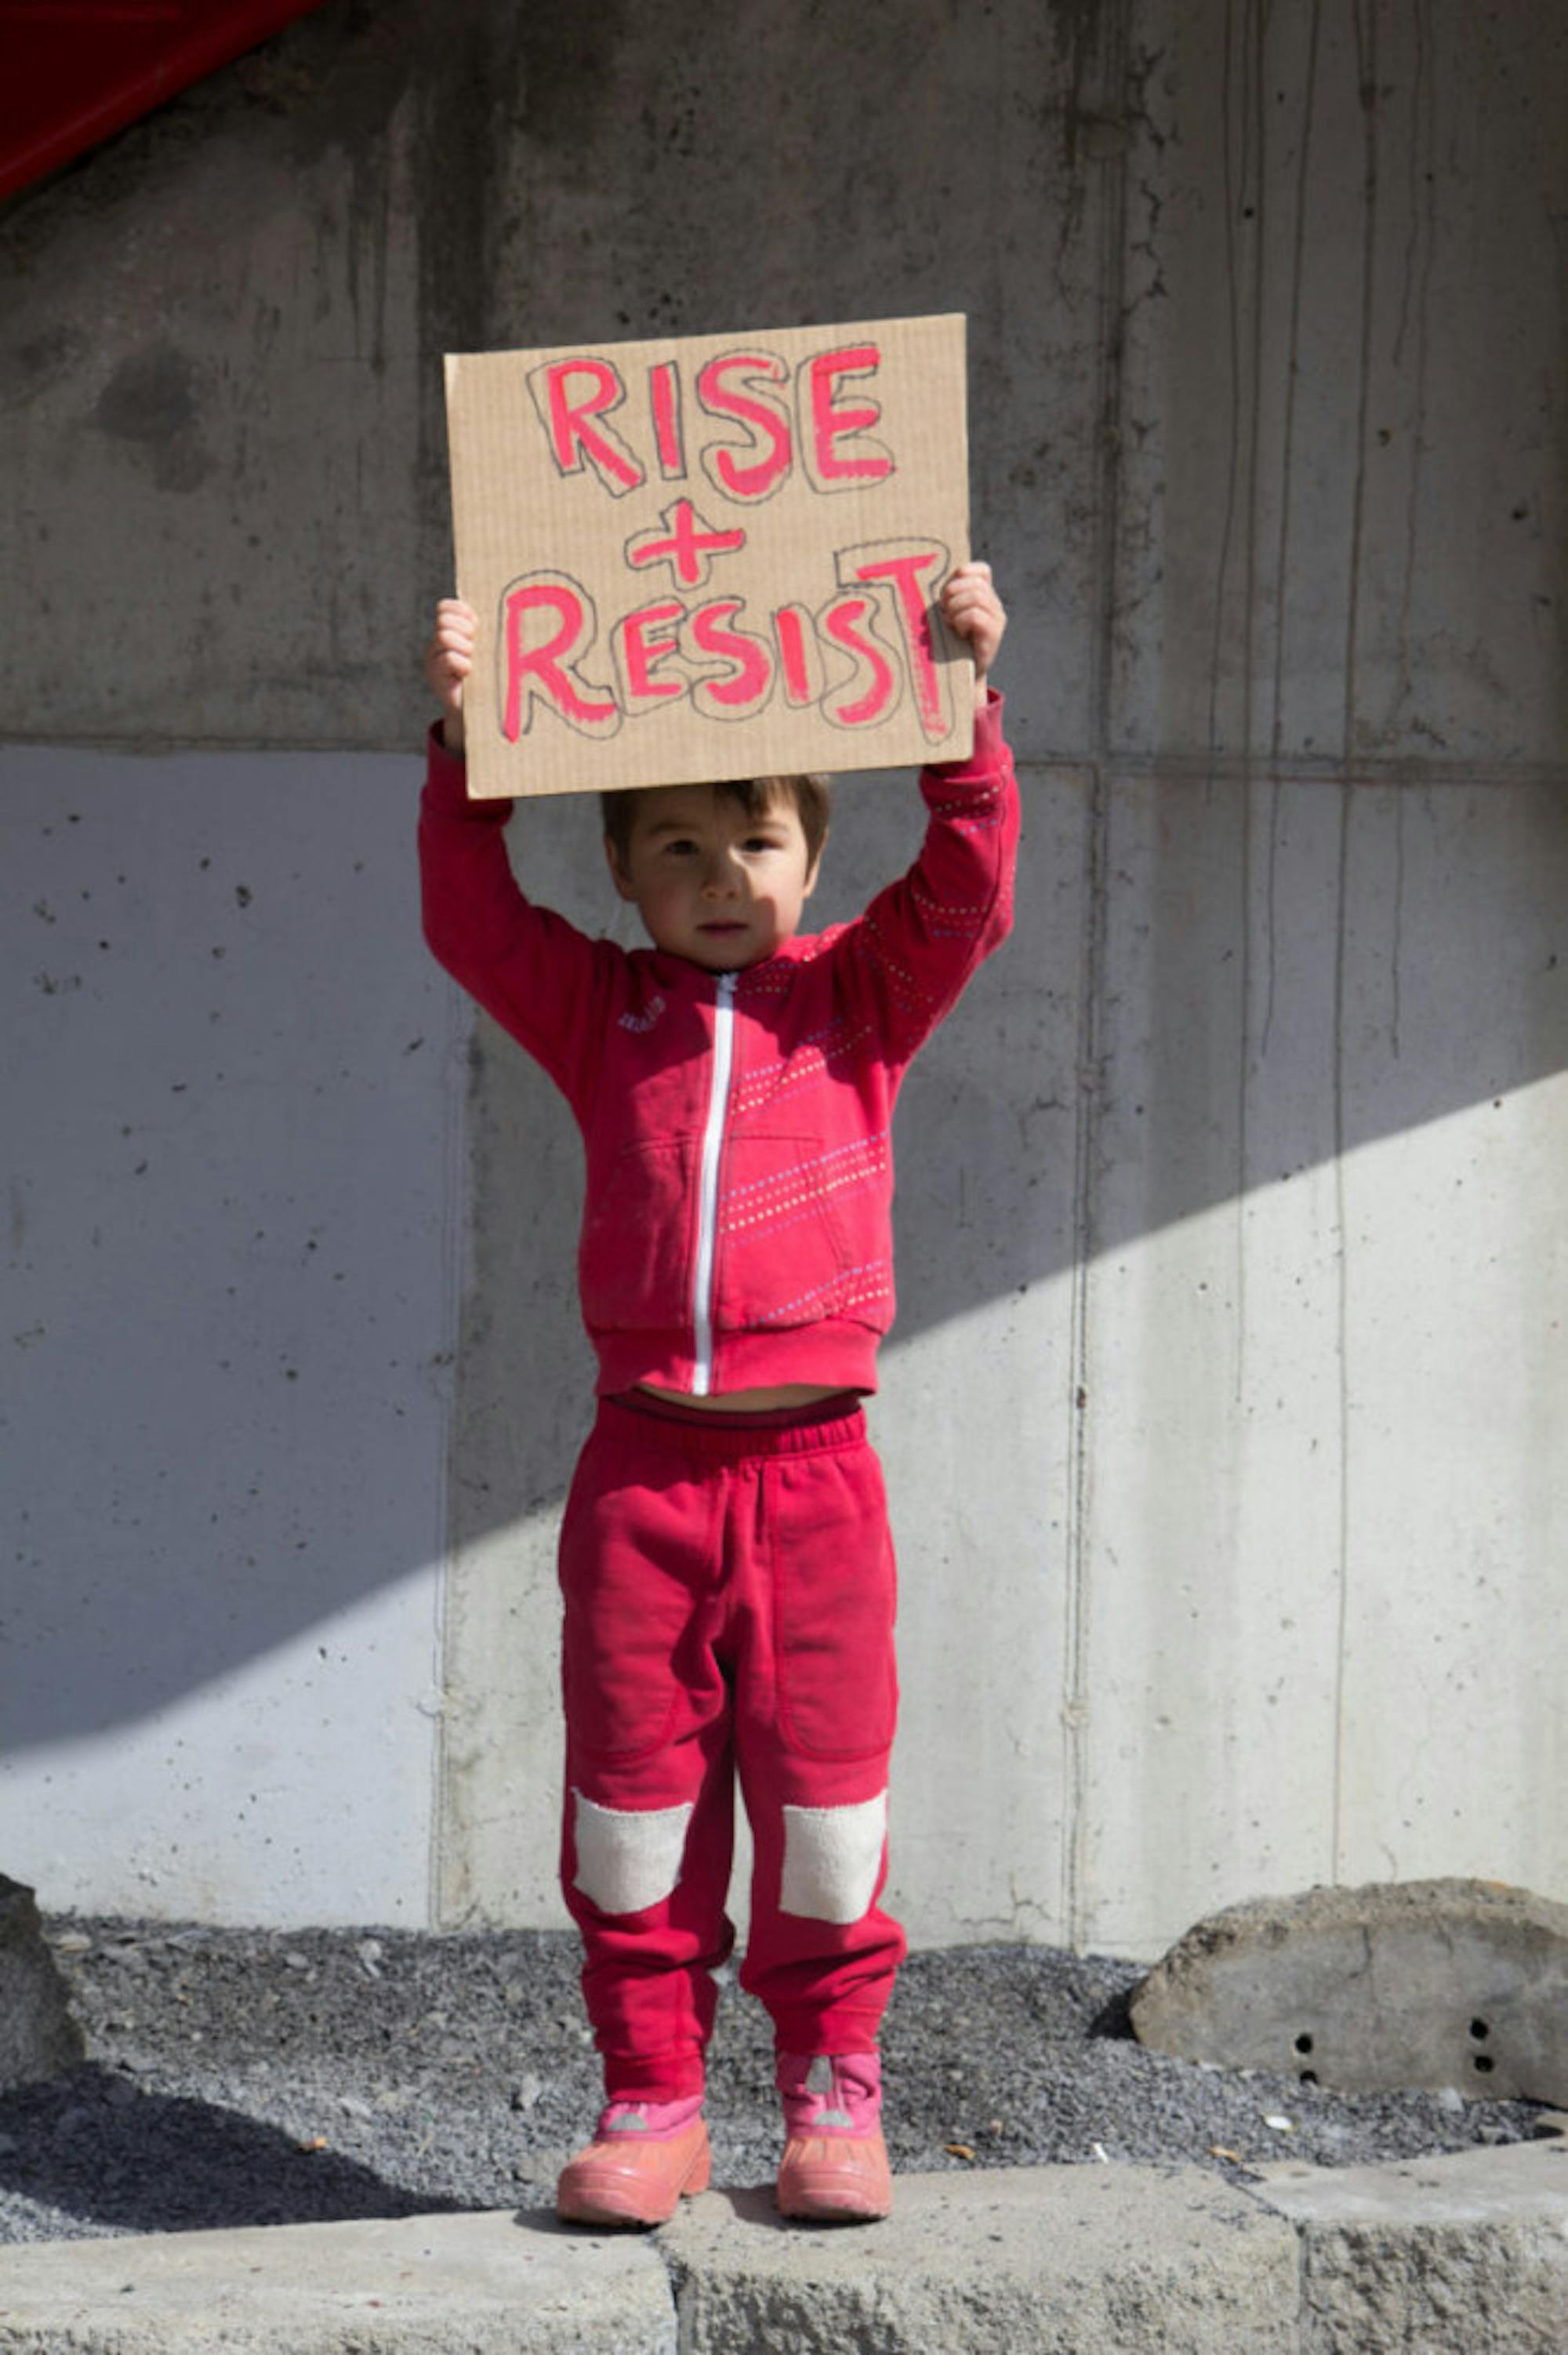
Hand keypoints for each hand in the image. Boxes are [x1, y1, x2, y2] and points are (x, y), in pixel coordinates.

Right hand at [426, 598, 476, 752]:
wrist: (483, 709)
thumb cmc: (491, 675)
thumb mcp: (488, 648)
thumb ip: (484, 631)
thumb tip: (504, 607)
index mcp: (449, 632)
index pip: (445, 608)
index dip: (461, 611)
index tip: (476, 625)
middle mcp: (437, 643)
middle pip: (444, 620)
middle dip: (464, 629)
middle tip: (475, 647)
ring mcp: (433, 659)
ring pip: (444, 636)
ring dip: (464, 647)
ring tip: (472, 661)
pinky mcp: (435, 675)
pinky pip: (448, 658)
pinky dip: (462, 663)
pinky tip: (468, 673)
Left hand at [941, 562, 1005, 709]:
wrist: (960, 675)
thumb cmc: (947, 642)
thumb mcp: (945, 614)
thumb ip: (946, 597)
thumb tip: (923, 577)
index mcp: (984, 595)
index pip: (982, 570)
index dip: (963, 574)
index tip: (947, 592)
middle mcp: (994, 604)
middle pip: (975, 583)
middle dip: (952, 593)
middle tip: (943, 611)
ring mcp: (997, 619)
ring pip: (976, 596)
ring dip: (956, 608)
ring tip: (949, 622)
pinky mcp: (994, 634)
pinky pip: (975, 616)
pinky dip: (961, 621)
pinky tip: (957, 632)